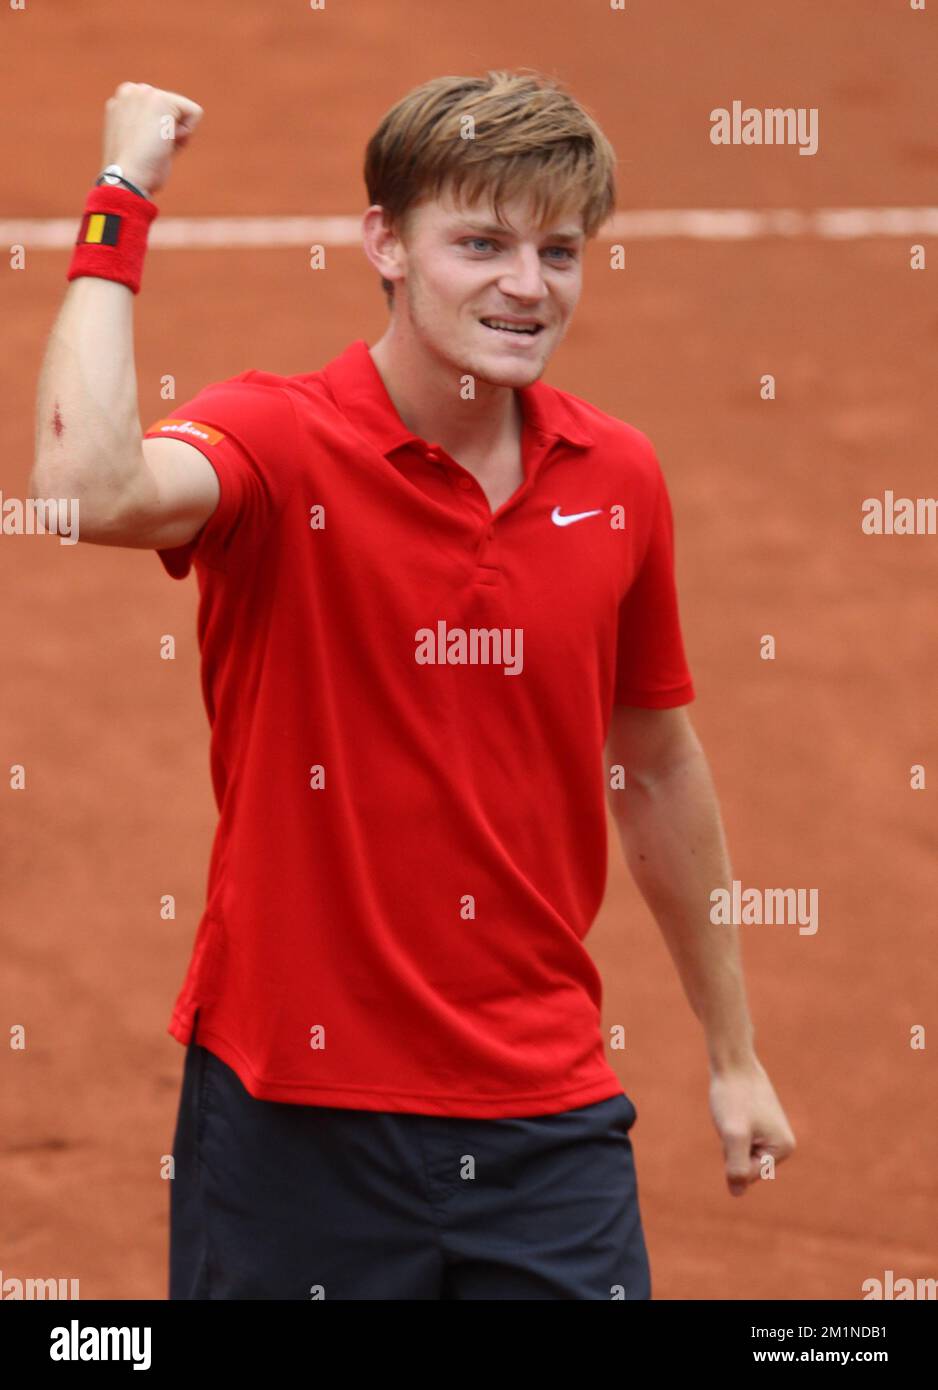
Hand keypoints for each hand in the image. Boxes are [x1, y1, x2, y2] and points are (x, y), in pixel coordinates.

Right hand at [101, 82, 203, 196]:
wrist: (126, 179)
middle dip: (169, 133)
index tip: (144, 148)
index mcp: (123, 100)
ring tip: (155, 146)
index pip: (161, 113)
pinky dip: (187, 134)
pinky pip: (195, 112)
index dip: (160, 135)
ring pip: (184, 111)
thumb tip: (167, 134)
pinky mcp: (161, 99)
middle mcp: (131, 90)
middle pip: (174, 110)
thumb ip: (148, 128)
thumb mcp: (137, 143)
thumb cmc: (134, 172)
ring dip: (176, 136)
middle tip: (150, 150)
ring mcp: (144, 92)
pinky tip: (166, 142)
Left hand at [708, 1057, 795, 1195]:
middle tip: (733, 1119)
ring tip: (733, 1113)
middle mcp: (783, 1143)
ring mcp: (771, 1133)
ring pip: (738, 1152)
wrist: (732, 1061)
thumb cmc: (733, 1096)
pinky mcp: (759, 1124)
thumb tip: (736, 1193)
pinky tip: (733, 1110)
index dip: (731, 1153)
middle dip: (731, 1147)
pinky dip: (728, 1129)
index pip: (748, 1175)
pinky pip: (736, 1139)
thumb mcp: (733, 1134)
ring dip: (729, 1137)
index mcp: (783, 1149)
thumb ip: (736, 1166)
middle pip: (745, 1165)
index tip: (735, 1126)